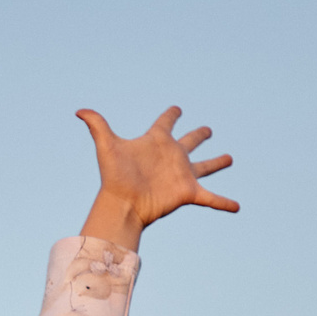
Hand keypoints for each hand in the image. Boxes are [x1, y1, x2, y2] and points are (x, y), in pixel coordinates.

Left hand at [74, 105, 237, 249]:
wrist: (123, 204)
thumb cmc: (114, 176)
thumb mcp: (107, 146)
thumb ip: (97, 125)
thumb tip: (79, 110)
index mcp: (156, 142)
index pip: (165, 122)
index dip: (171, 114)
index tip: (177, 108)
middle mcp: (171, 157)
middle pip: (190, 142)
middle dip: (199, 135)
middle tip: (208, 130)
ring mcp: (181, 175)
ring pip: (205, 166)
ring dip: (218, 163)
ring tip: (230, 158)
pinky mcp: (188, 192)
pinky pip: (211, 198)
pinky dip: (224, 202)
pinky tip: (237, 207)